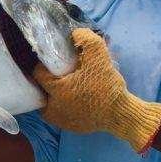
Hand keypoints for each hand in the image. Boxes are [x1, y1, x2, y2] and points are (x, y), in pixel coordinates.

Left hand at [33, 29, 160, 152]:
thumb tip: (76, 34)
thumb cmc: (108, 87)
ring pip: (50, 103)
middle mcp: (53, 109)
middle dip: (50, 80)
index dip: (46, 64)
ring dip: (56, 93)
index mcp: (56, 90)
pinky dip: (66, 105)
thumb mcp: (99, 57)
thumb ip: (86, 40)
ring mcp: (62, 121)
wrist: (122, 114)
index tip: (58, 61)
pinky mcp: (71, 128)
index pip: (38, 73)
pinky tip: (77, 97)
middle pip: (42, 90)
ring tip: (69, 85)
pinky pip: (62, 113)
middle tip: (63, 74)